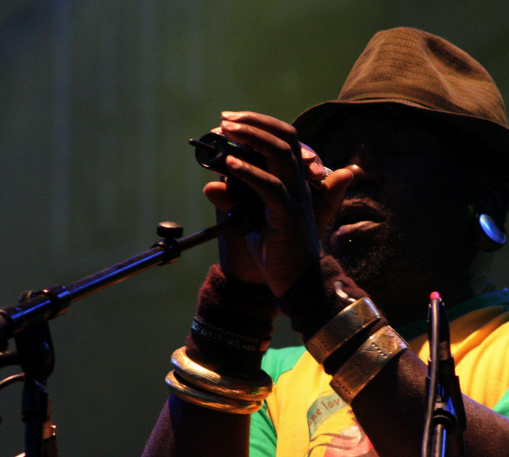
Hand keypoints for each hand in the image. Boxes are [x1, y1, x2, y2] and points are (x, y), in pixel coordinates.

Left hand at [202, 111, 351, 296]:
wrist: (294, 284)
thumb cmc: (273, 253)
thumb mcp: (247, 221)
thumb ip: (233, 201)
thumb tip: (209, 185)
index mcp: (294, 182)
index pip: (285, 139)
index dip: (259, 124)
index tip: (229, 120)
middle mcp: (299, 185)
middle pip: (286, 136)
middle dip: (254, 122)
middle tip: (226, 118)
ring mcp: (297, 198)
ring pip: (280, 154)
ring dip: (252, 137)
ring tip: (227, 129)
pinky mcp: (289, 215)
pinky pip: (271, 186)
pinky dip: (250, 172)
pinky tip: (230, 164)